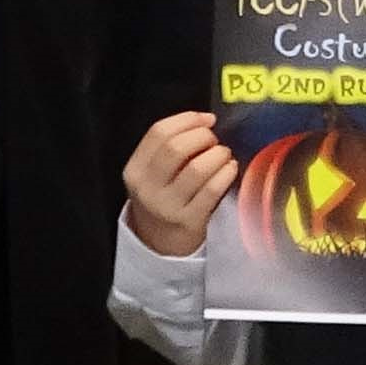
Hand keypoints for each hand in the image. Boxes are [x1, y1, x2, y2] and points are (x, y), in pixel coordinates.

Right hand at [124, 108, 235, 255]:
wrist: (159, 246)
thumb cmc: (162, 200)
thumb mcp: (152, 175)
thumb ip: (168, 149)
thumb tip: (205, 121)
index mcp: (135, 170)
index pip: (159, 133)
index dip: (187, 119)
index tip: (207, 119)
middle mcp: (148, 188)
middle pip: (176, 148)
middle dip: (203, 136)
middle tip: (214, 141)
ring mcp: (168, 206)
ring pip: (197, 168)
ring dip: (217, 154)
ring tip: (224, 155)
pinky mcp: (189, 220)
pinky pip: (212, 189)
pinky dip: (226, 173)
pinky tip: (230, 169)